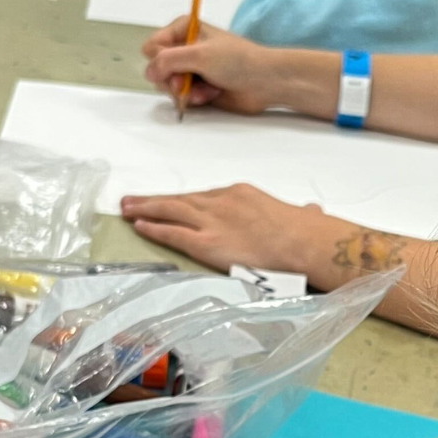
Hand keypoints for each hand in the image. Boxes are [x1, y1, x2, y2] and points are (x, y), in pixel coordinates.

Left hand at [121, 183, 325, 274]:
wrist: (304, 242)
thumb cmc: (307, 233)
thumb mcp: (303, 216)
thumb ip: (301, 213)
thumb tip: (311, 211)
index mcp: (241, 194)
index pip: (205, 198)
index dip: (184, 202)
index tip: (170, 203)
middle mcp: (221, 202)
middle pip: (181, 200)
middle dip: (155, 200)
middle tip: (132, 200)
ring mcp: (212, 221)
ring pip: (170, 211)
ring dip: (145, 209)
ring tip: (126, 209)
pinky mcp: (206, 243)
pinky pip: (173, 233)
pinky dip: (154, 228)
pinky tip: (139, 226)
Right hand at [142, 20, 274, 114]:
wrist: (264, 82)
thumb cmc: (236, 60)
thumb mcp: (199, 54)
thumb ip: (169, 60)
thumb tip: (148, 73)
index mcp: (183, 29)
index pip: (152, 46)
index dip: (160, 60)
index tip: (176, 67)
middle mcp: (185, 47)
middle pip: (157, 68)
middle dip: (173, 79)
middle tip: (188, 82)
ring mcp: (191, 68)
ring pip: (168, 85)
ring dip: (185, 91)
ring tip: (206, 90)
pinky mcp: (198, 87)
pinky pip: (182, 96)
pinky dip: (195, 98)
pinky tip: (211, 95)